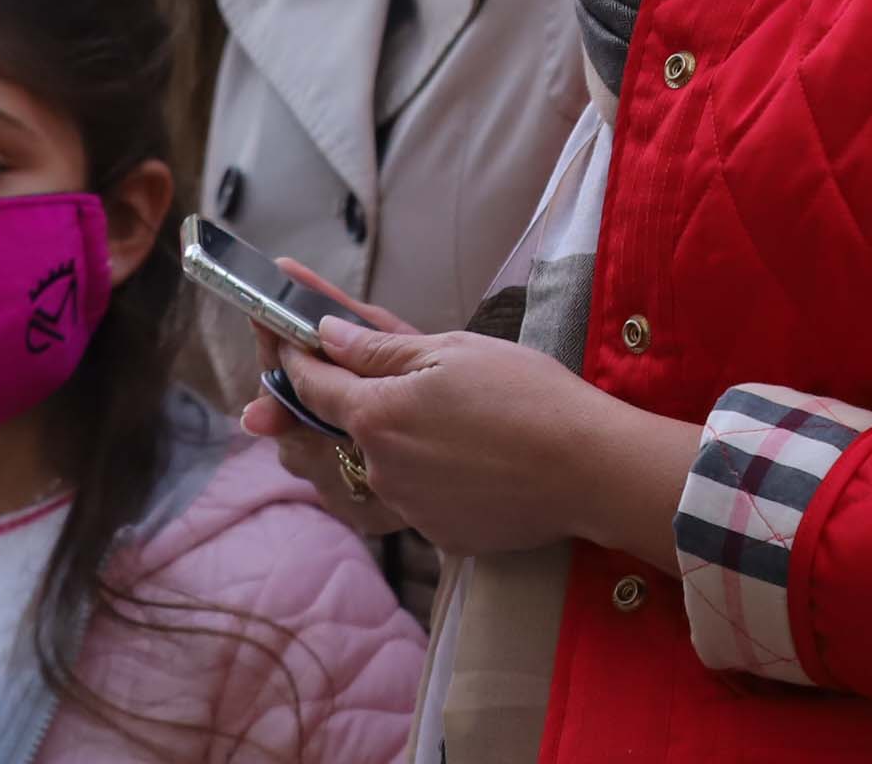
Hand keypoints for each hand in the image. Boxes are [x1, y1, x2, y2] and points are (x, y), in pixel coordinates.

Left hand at [245, 313, 696, 564]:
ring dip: (391, 439)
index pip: (311, 384)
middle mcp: (380, 471)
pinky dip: (429, 474)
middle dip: (339, 402)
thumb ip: (377, 348)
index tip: (281, 337)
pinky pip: (420, 497)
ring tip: (441, 415)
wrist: (590, 469)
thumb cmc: (525, 395)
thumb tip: (325, 336)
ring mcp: (411, 510)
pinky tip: (469, 454)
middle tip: (354, 382)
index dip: (292, 356)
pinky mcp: (443, 535)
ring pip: (381, 466)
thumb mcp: (449, 351)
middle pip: (344, 429)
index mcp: (375, 417)